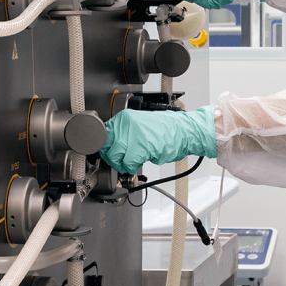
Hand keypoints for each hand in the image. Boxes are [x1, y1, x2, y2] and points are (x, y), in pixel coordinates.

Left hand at [100, 106, 216, 174]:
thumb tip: (110, 145)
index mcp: (124, 118)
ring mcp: (133, 135)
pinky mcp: (142, 148)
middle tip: (120, 161)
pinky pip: (128, 163)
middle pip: (106, 147)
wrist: (183, 131)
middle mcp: (126, 124)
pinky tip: (137, 164)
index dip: (105, 147)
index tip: (109, 152)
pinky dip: (131, 168)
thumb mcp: (139, 125)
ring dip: (121, 164)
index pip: (102, 134)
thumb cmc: (164, 129)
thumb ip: (123, 133)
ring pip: (115, 156)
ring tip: (129, 163)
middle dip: (112, 158)